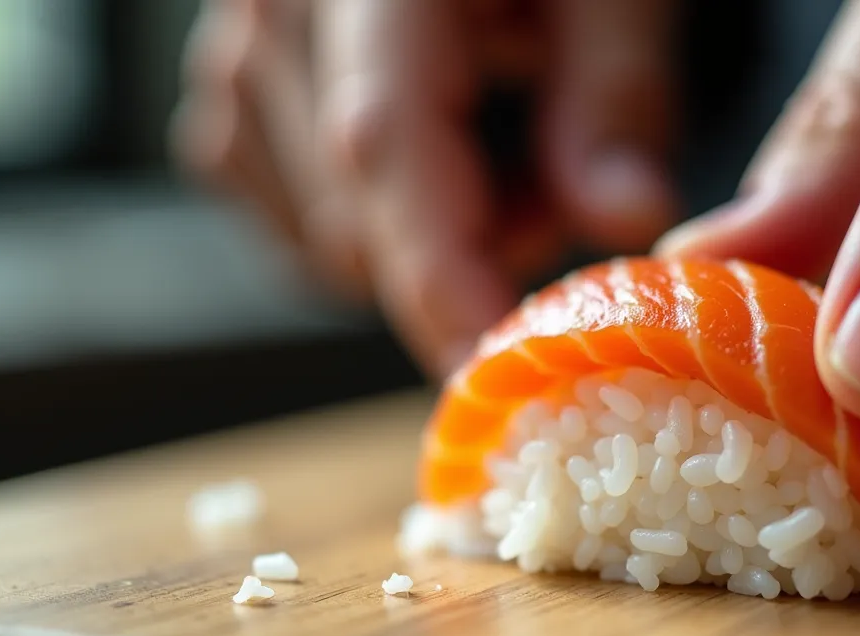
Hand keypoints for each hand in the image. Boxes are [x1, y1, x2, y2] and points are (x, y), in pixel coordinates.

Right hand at [172, 0, 678, 377]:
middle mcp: (274, 13)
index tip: (506, 375)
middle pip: (353, 219)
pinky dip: (375, 223)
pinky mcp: (231, 85)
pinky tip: (440, 156)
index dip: (444, 278)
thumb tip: (627, 220)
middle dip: (472, 253)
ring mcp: (237, 51)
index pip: (383, 148)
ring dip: (427, 241)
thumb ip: (617, 93)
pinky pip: (288, 214)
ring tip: (508, 154)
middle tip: (568, 193)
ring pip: (320, 236)